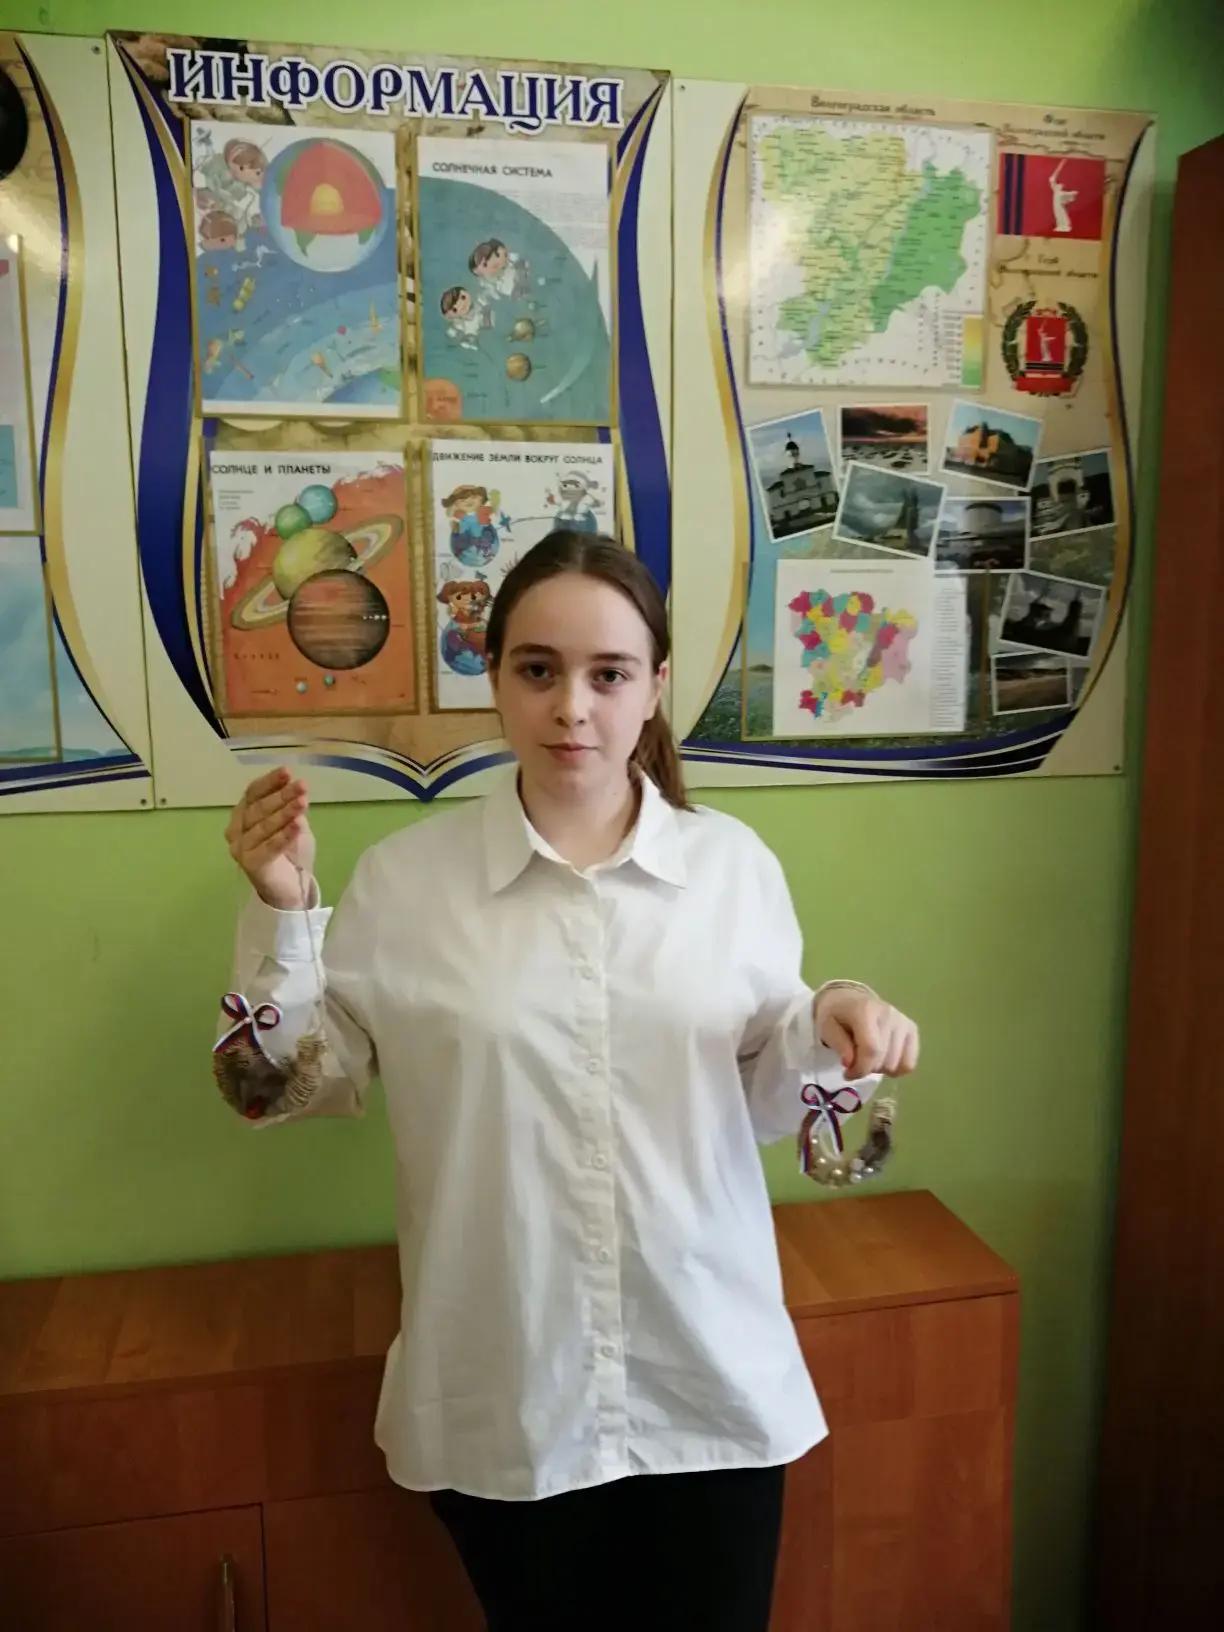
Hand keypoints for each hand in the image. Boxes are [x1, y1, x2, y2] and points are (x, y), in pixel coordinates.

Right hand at [225, 767, 315, 909]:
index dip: (269, 782)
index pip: (253, 793)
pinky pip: (268, 847)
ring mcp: (240, 848)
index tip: (287, 772)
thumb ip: (290, 806)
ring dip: (285, 813)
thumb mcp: (292, 822)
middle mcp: (236, 830)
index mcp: (243, 815)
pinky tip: (298, 825)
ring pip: (264, 826)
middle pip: (258, 808)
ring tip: (303, 803)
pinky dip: (284, 835)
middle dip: (282, 795)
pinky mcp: (250, 865)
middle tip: (302, 786)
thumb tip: (293, 784)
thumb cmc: (290, 852)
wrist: (290, 887)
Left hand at [814, 987, 918, 1080]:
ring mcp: (902, 1021)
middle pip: (884, 1060)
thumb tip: (850, 1063)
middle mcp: (889, 1014)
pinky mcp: (911, 1029)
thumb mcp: (826, 1026)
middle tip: (854, 1063)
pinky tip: (882, 1059)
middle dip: (866, 1069)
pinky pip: (909, 1063)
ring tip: (867, 1057)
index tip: (847, 1073)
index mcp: (865, 1010)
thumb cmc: (836, 1014)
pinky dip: (895, 1068)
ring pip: (896, 1064)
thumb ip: (838, 1044)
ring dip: (879, 1068)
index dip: (860, 1068)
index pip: (871, 1049)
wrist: (849, 999)